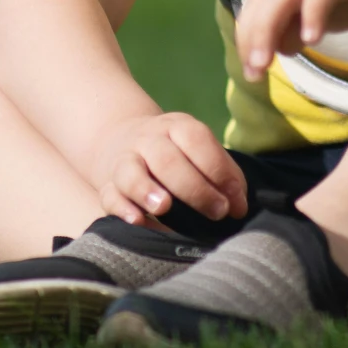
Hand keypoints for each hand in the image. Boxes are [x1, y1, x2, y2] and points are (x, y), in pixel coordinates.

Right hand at [88, 112, 247, 225]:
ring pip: (131, 172)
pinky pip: (110, 195)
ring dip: (148, 190)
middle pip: (167, 159)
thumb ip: (223, 173)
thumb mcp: (198, 151)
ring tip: (165, 207)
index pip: (197, 140)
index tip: (236, 201)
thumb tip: (239, 206)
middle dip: (195, 188)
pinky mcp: (107, 185)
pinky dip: (122, 208)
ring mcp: (124, 161)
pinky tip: (137, 220)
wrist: (121, 140)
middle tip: (217, 212)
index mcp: (177, 127)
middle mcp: (148, 140)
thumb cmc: (176, 154)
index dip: (219, 170)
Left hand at [234, 0, 347, 80]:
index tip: (252, 74)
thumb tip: (281, 49)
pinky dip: (313, 13)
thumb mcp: (331, 14)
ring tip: (266, 62)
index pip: (255, 8)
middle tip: (254, 74)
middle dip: (253, 39)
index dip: (249, 41)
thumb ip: (304, 27)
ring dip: (269, 29)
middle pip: (262, 3)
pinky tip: (312, 40)